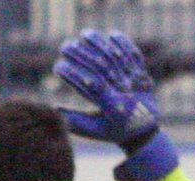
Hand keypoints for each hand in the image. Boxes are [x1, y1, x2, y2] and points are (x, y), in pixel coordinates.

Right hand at [54, 29, 158, 144]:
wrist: (143, 132)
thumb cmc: (111, 132)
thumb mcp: (92, 130)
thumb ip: (74, 120)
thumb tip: (52, 110)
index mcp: (113, 107)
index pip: (92, 85)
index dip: (74, 74)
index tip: (57, 66)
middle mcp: (126, 92)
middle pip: (103, 67)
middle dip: (82, 54)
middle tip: (64, 46)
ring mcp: (136, 81)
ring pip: (118, 57)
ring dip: (100, 43)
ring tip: (83, 34)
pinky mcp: (142, 73)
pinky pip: (134, 54)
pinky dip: (124, 43)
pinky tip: (110, 34)